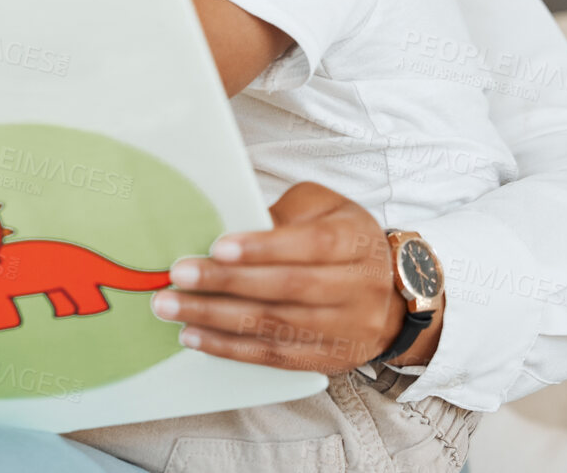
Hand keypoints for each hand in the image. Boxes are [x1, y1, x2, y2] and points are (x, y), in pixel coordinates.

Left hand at [153, 182, 441, 372]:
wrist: (394, 294)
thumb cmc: (342, 236)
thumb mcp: (322, 208)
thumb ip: (284, 215)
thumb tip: (231, 226)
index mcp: (355, 241)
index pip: (311, 245)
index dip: (264, 247)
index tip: (218, 246)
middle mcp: (357, 288)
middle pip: (288, 288)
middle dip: (226, 282)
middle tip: (179, 275)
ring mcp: (345, 329)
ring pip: (276, 326)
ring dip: (216, 319)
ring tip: (172, 307)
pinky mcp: (327, 359)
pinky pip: (274, 356)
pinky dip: (229, 348)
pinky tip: (194, 337)